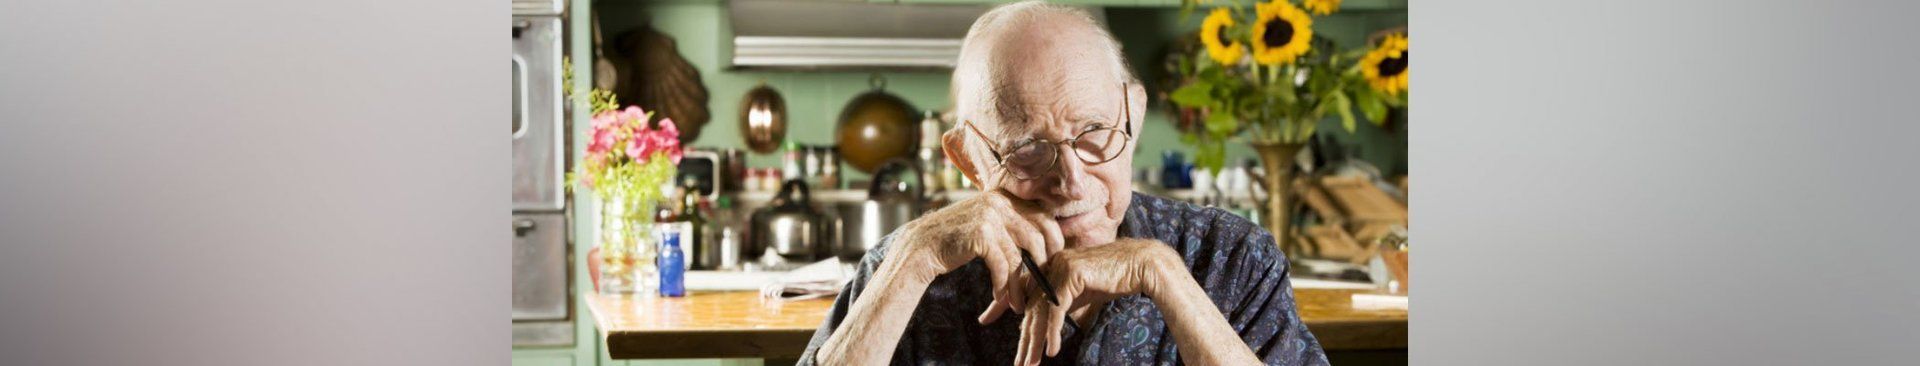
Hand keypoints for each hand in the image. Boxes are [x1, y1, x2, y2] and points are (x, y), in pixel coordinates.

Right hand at [886, 189, 1065, 324]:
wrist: (920, 246)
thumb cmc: (956, 240)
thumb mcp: (986, 223)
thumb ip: (1011, 225)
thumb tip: (1046, 242)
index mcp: (1005, 196)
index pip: (1045, 217)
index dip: (1054, 242)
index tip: (1049, 264)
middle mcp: (1000, 201)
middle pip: (1040, 235)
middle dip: (1042, 265)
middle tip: (1039, 286)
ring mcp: (990, 216)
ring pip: (1021, 256)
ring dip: (1020, 285)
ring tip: (1018, 302)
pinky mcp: (981, 234)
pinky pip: (1003, 265)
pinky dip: (1002, 285)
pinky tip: (997, 297)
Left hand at [1013, 239, 1179, 365]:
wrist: (1141, 265)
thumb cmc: (1116, 279)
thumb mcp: (1083, 293)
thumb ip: (1064, 303)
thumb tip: (1047, 324)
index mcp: (1053, 266)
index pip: (1032, 300)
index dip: (1025, 326)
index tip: (1023, 349)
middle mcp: (1052, 264)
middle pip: (1033, 307)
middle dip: (1026, 339)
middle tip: (1021, 362)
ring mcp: (1060, 267)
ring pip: (1041, 310)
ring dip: (1035, 341)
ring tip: (1030, 363)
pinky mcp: (1071, 275)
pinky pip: (1056, 310)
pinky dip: (1052, 332)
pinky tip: (1052, 350)